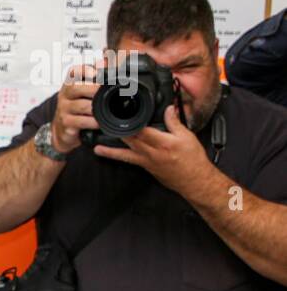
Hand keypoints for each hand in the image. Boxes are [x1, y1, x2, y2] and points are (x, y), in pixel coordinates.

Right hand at [50, 63, 99, 153]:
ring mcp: (64, 109)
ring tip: (105, 108)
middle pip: (75, 87)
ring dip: (94, 107)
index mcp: (70, 83)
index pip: (74, 71)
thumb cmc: (76, 107)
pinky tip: (98, 122)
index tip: (95, 73)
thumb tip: (105, 60)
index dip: (84, 70)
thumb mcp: (83, 90)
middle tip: (103, 91)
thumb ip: (95, 75)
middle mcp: (65, 94)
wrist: (63, 129)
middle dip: (92, 89)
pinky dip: (92, 121)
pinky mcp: (66, 123)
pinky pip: (80, 121)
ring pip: (80, 105)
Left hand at [93, 103, 216, 197]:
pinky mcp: (144, 166)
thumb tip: (168, 108)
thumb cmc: (193, 160)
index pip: (143, 131)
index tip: (121, 114)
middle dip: (117, 131)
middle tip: (102, 123)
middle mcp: (152, 152)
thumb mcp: (188, 137)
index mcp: (163, 143)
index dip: (131, 122)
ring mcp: (146, 160)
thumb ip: (175, 122)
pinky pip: (127, 160)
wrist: (194, 181)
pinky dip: (115, 155)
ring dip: (109, 147)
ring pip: (124, 151)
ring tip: (96, 145)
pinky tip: (103, 152)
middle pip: (130, 139)